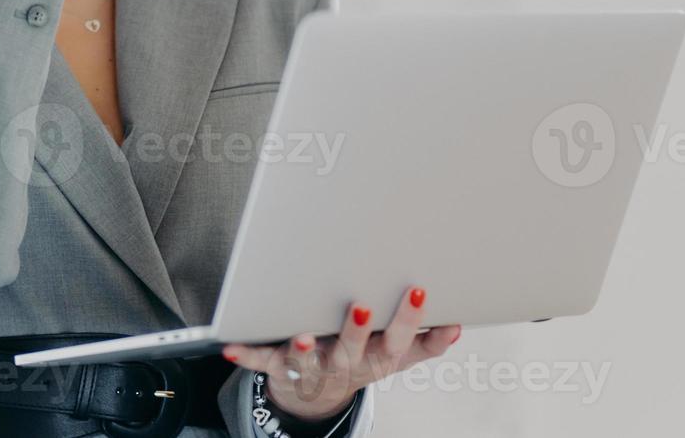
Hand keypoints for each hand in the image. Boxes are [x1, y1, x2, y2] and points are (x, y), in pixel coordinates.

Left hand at [222, 286, 461, 423]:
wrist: (317, 393)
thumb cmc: (359, 360)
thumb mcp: (394, 356)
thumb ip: (424, 343)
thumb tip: (455, 325)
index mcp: (373, 359)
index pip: (396, 342)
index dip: (409, 319)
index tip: (419, 289)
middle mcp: (342, 364)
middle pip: (350, 352)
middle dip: (354, 332)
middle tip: (359, 308)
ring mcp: (309, 367)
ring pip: (306, 361)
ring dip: (303, 351)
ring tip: (302, 337)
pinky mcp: (277, 366)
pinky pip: (259, 362)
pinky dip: (244, 356)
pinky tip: (229, 349)